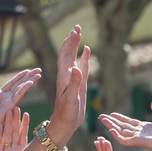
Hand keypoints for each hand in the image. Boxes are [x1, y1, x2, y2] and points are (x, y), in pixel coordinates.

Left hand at [0, 67, 40, 150]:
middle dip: (29, 77)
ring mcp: (8, 103)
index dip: (19, 77)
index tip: (27, 70)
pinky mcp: (9, 106)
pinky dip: (24, 88)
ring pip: (21, 88)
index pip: (11, 84)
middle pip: (19, 84)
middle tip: (39, 69)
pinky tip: (30, 82)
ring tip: (39, 73)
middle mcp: (5, 99)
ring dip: (30, 80)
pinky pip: (18, 95)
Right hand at [0, 107, 30, 150]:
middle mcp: (14, 150)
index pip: (23, 134)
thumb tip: (52, 147)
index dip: (24, 124)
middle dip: (15, 120)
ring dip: (7, 124)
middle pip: (14, 132)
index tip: (26, 113)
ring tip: (7, 113)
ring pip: (6, 135)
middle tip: (15, 108)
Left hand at [49, 26, 89, 140]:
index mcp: (64, 76)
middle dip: (72, 39)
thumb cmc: (66, 113)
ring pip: (75, 57)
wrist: (65, 124)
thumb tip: (77, 68)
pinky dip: (85, 57)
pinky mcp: (80, 85)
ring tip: (80, 33)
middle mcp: (68, 75)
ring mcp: (74, 79)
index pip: (65, 54)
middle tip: (77, 26)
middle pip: (68, 52)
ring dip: (76, 45)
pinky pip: (82, 67)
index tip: (75, 31)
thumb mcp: (71, 99)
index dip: (69, 42)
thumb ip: (74, 84)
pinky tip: (87, 50)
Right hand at [100, 100, 151, 150]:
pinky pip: (125, 140)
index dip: (120, 118)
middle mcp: (140, 133)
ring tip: (102, 120)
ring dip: (111, 126)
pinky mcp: (139, 142)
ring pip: (121, 132)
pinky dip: (118, 136)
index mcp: (145, 128)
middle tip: (101, 116)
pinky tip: (111, 130)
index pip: (129, 122)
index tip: (111, 114)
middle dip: (111, 122)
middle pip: (122, 126)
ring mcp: (138, 138)